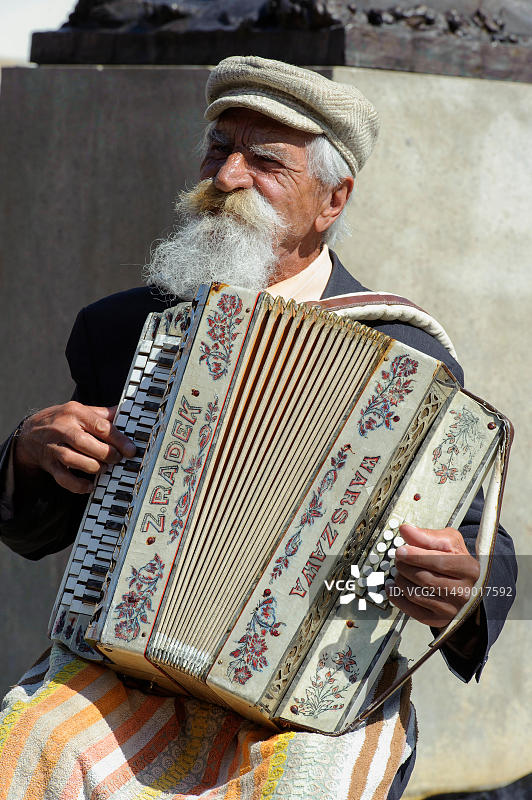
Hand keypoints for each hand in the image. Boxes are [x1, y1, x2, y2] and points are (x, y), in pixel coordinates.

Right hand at [14, 402, 135, 493]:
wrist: (29, 432)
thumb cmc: (60, 420)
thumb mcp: (79, 409)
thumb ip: (102, 413)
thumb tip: (124, 412)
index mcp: (75, 413)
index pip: (100, 426)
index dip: (118, 440)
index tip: (130, 450)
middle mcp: (63, 429)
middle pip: (86, 444)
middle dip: (106, 454)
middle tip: (117, 459)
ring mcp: (54, 447)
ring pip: (74, 460)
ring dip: (93, 467)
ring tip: (103, 468)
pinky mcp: (49, 464)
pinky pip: (63, 478)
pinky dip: (78, 485)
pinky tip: (89, 485)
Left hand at [386, 523, 479, 627]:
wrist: (463, 584)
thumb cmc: (456, 561)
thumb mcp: (449, 542)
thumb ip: (427, 535)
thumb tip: (406, 530)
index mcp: (469, 569)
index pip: (439, 562)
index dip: (417, 556)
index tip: (401, 550)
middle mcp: (463, 592)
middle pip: (425, 579)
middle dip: (405, 566)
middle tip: (398, 557)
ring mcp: (451, 608)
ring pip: (415, 594)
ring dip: (401, 579)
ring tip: (400, 569)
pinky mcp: (438, 619)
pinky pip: (410, 609)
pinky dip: (396, 596)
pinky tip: (393, 586)